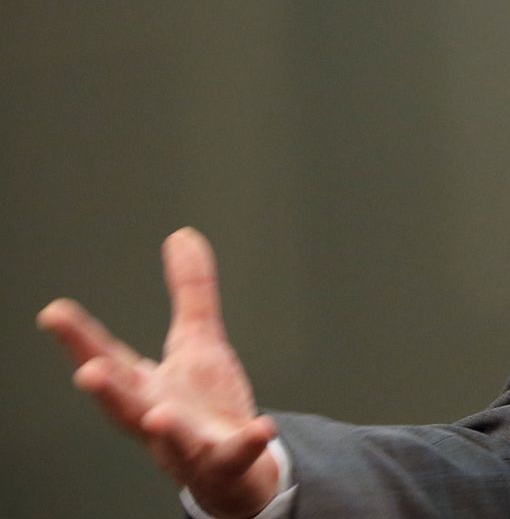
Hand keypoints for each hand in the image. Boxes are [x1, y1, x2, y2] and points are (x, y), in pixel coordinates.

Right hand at [38, 228, 280, 518]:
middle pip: (124, 405)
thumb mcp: (197, 340)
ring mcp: (190, 444)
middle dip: (106, 390)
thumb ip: (190, 291)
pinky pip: (237, 454)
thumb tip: (182, 236)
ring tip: (159, 414)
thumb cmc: (202, 405)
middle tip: (88, 373)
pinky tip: (262, 428)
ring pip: (172, 439)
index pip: (105, 358)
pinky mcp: (226, 461)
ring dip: (164, 427)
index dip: (79, 338)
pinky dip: (248, 442)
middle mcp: (157, 417)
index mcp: (144, 388)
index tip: (54, 312)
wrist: (232, 467)